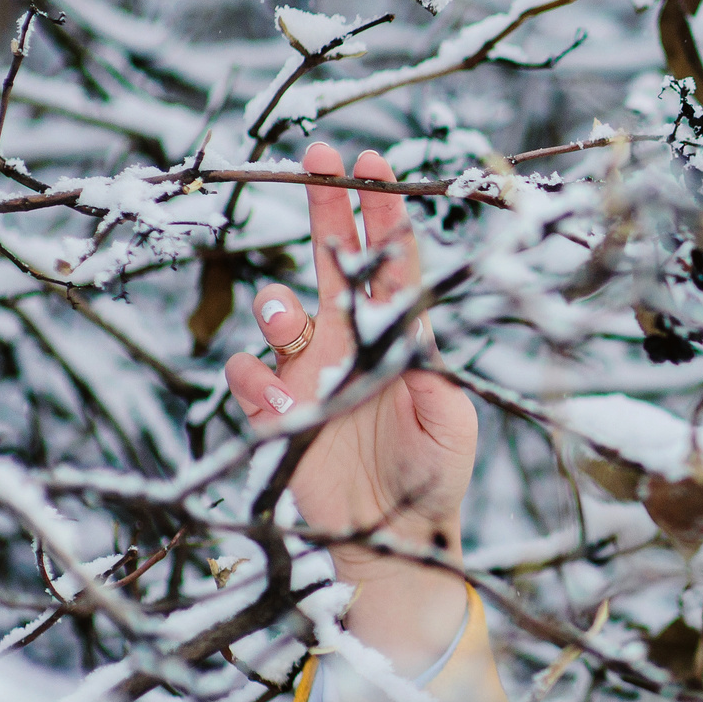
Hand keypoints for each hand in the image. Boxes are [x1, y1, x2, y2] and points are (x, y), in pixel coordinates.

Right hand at [222, 140, 478, 670]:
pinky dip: (254, 377)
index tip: (373, 163)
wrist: (399, 541)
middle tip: (319, 160)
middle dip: (326, 209)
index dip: (380, 213)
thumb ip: (432, 371)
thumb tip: (411, 329)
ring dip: (282, 303)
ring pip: (282, 312)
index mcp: (398, 337)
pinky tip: (272, 389)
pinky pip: (251, 380)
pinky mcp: (278, 415)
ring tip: (292, 312)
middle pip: (332, 262)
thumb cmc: (435, 477)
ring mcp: (309, 375)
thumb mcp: (451, 419)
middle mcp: (350, 344)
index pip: (389, 264)